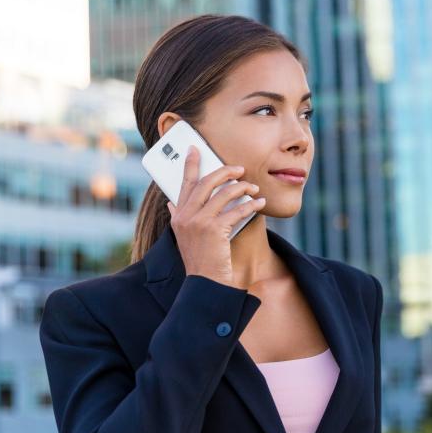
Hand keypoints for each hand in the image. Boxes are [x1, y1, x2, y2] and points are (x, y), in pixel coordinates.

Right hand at [165, 146, 265, 286]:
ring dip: (242, 188)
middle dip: (225, 172)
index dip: (189, 164)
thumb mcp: (184, 238)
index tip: (195, 149)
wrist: (204, 283)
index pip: (183, 183)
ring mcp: (199, 222)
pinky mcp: (214, 230)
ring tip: (254, 187)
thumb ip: (178, 218)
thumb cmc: (199, 260)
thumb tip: (171, 203)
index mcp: (178, 216)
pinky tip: (260, 202)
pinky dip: (251, 205)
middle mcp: (185, 216)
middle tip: (239, 169)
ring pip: (224, 194)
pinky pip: (237, 210)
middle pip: (206, 183)